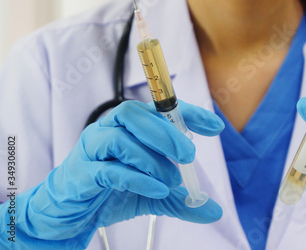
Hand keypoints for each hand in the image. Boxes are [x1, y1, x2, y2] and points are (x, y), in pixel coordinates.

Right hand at [11, 100, 223, 247]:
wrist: (73, 214)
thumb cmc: (113, 192)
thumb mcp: (154, 194)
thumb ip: (181, 199)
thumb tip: (214, 211)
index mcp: (129, 126)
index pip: (159, 109)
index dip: (188, 113)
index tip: (215, 127)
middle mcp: (108, 129)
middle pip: (134, 114)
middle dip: (166, 133)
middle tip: (189, 156)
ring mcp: (91, 149)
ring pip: (120, 138)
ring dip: (152, 159)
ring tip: (172, 181)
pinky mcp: (81, 174)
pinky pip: (108, 170)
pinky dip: (137, 178)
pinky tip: (157, 190)